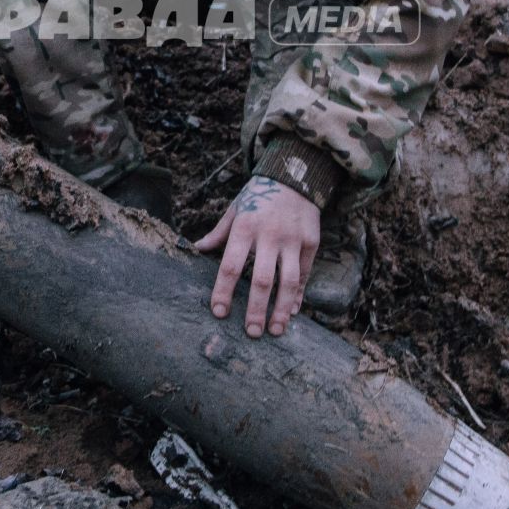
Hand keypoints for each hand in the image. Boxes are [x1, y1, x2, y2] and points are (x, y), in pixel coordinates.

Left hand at [193, 175, 319, 337]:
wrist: (294, 175)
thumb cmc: (258, 195)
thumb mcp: (235, 209)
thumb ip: (219, 233)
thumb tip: (196, 249)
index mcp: (245, 227)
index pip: (231, 266)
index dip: (224, 291)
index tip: (219, 312)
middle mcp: (269, 235)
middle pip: (262, 280)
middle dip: (256, 309)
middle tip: (252, 333)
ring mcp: (292, 239)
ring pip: (288, 281)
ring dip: (281, 309)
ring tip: (275, 330)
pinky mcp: (311, 241)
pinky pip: (304, 273)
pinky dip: (298, 295)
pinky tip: (292, 311)